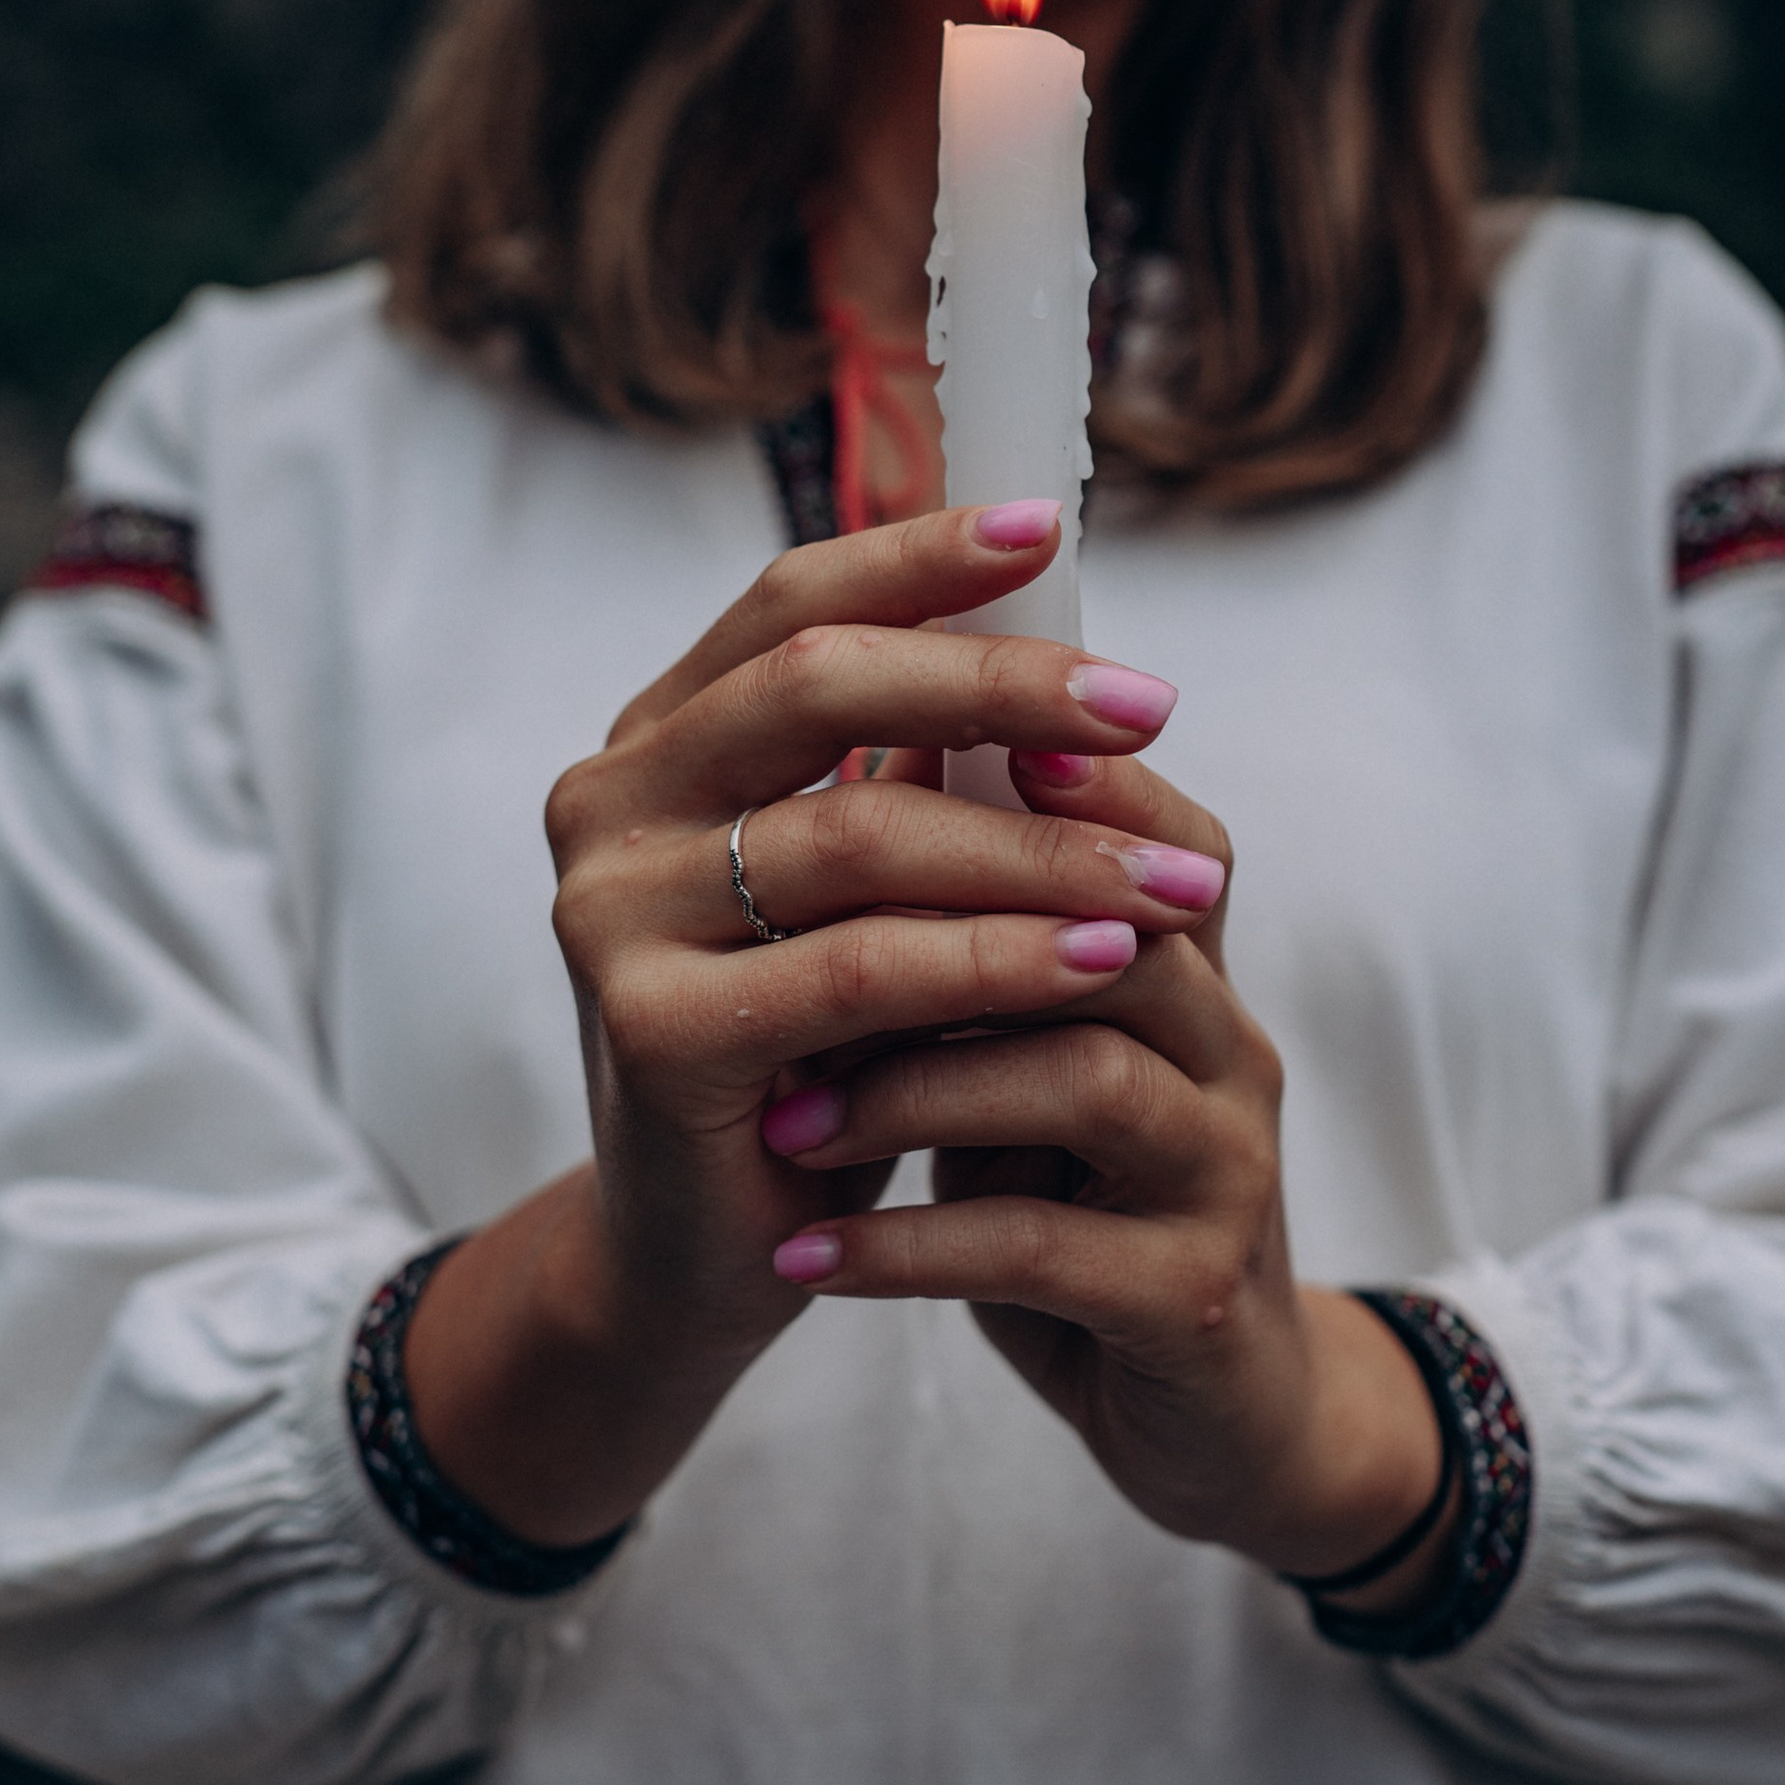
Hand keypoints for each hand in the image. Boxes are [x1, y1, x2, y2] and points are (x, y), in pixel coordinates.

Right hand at [404, 502, 1211, 1547]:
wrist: (710, 1249)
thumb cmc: (812, 1045)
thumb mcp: (869, 888)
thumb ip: (923, 769)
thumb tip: (1069, 639)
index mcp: (658, 739)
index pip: (790, 602)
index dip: (918, 557)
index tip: (1049, 535)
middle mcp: (608, 802)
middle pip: (819, 683)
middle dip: (1005, 687)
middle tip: (1150, 705)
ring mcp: (610, 915)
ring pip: (861, 834)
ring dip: (1042, 849)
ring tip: (1176, 876)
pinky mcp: (650, 1032)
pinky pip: (863, 970)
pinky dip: (1000, 961)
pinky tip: (1103, 958)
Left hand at [762, 748, 1454, 1602]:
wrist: (1209, 1417)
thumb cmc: (1078, 1200)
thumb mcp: (1027, 1059)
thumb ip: (974, 940)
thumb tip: (867, 769)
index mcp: (1194, 978)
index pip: (1164, 836)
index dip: (1065, 787)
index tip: (907, 752)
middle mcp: (1232, 1054)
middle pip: (1125, 929)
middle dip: (948, 928)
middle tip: (786, 953)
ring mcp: (1226, 1176)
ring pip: (1084, 1075)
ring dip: (915, 1090)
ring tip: (786, 1123)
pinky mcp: (1196, 1302)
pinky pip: (1046, 1247)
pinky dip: (911, 1249)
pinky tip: (810, 1260)